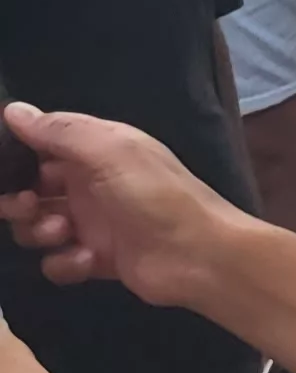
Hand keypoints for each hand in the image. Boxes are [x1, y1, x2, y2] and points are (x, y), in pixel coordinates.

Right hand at [0, 103, 258, 311]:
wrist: (200, 256)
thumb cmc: (156, 195)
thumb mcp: (111, 152)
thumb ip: (61, 131)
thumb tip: (12, 109)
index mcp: (98, 150)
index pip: (43, 146)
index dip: (17, 158)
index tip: (2, 169)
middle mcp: (92, 184)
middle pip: (31, 190)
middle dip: (19, 201)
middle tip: (27, 206)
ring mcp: (93, 223)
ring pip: (38, 227)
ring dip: (39, 232)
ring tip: (63, 232)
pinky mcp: (95, 260)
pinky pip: (58, 262)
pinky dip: (65, 263)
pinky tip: (87, 260)